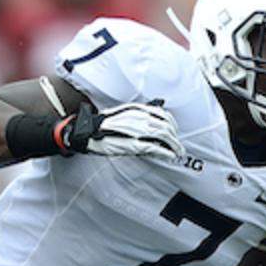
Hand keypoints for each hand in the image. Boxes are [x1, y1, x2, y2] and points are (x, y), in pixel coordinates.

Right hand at [62, 101, 184, 161]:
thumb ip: (139, 118)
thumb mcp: (123, 116)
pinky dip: (166, 152)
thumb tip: (154, 126)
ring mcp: (138, 130)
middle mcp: (140, 117)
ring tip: (178, 153)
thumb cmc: (103, 125)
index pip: (163, 115)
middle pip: (166, 127)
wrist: (86, 131)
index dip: (173, 125)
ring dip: (175, 146)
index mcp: (137, 109)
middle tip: (179, 147)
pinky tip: (170, 156)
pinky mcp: (134, 143)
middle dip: (176, 138)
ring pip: (164, 136)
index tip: (175, 132)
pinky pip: (155, 147)